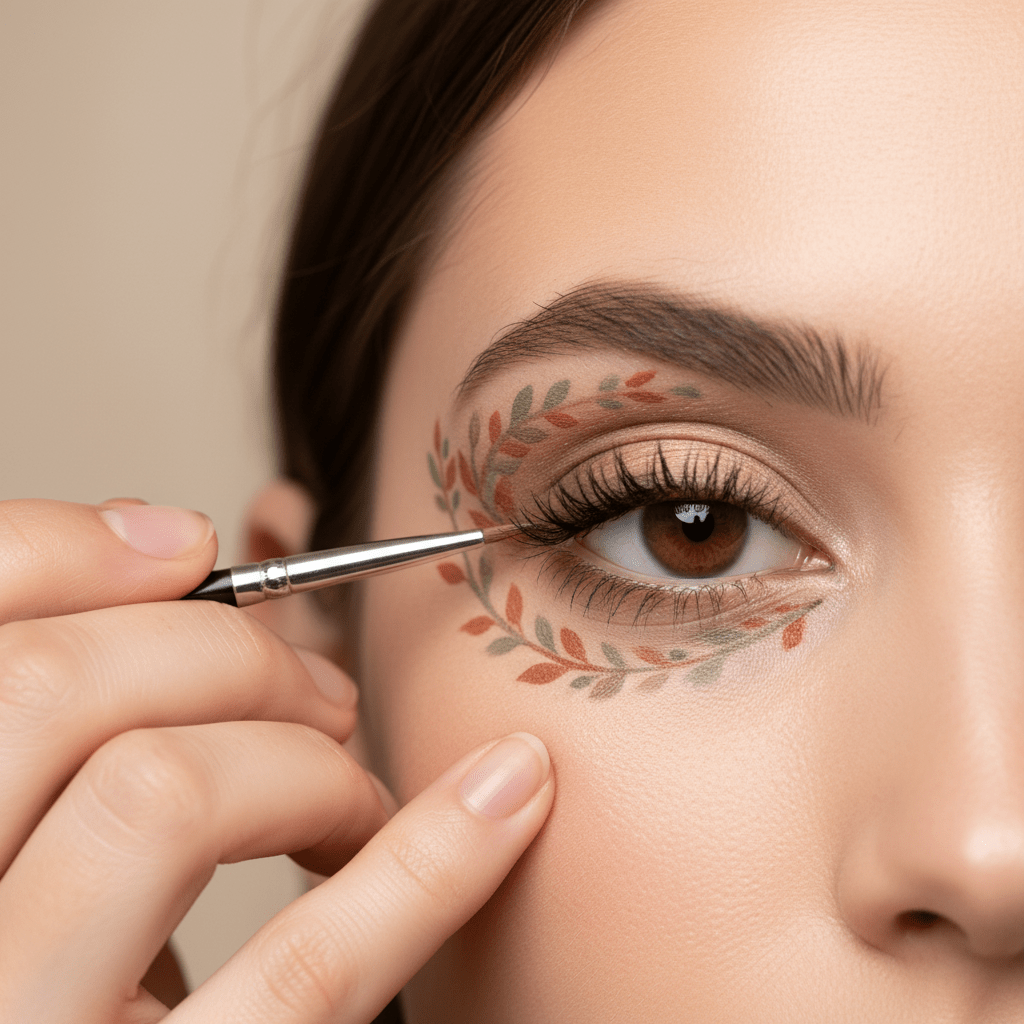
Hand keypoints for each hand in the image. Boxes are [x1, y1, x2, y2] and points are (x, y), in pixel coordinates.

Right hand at [0, 499, 553, 1022]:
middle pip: (60, 690)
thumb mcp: (45, 837)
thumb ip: (90, 702)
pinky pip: (310, 969)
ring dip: (303, 756)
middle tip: (313, 690)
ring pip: (163, 796)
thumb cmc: (76, 966)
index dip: (70, 550)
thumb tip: (171, 540)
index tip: (191, 546)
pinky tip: (507, 796)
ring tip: (347, 790)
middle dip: (223, 649)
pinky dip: (432, 859)